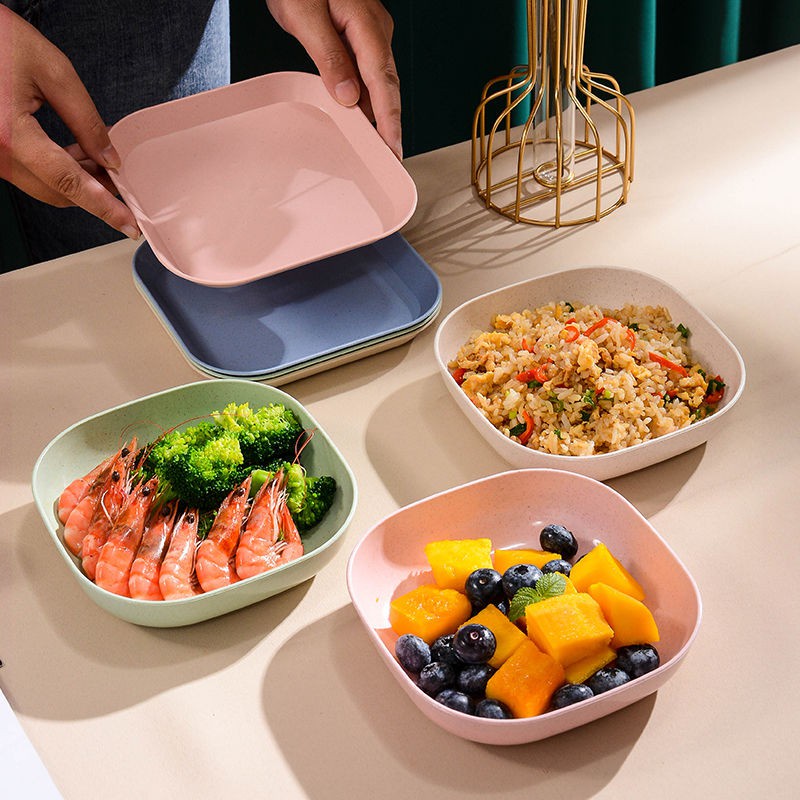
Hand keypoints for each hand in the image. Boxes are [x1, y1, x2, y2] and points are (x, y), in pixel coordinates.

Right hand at [0, 7, 139, 237]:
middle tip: (126, 183)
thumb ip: (85, 119)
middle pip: (58, 192)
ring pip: (45, 185)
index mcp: (10, 135)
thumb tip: (110, 158)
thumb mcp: (52, 72)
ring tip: (106, 164)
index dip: (105, 207)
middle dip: (97, 192)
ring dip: (79, 181)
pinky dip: (59, 170)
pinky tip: (80, 155)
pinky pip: (31, 172)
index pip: (69, 182)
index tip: (130, 226)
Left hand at [266, 0, 401, 157]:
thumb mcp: (304, 16)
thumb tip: (348, 96)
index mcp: (366, 26)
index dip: (390, 121)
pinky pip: (365, 70)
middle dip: (389, 124)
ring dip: (376, 112)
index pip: (384, 84)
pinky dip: (363, 95)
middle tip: (388, 158)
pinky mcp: (356, 32)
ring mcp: (368, 31)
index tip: (393, 150)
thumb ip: (328, 57)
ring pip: (376, 81)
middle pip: (386, 87)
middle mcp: (375, 30)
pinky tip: (356, 114)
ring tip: (373, 146)